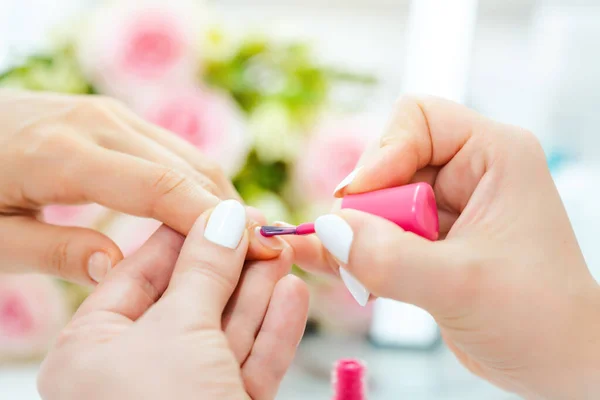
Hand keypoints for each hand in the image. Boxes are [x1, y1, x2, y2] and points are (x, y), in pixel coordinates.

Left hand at [0, 90, 280, 284]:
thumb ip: (51, 252)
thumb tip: (114, 268)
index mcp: (64, 154)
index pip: (161, 187)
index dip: (212, 221)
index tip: (255, 249)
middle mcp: (98, 124)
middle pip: (189, 169)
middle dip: (231, 213)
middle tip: (265, 253)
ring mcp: (110, 116)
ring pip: (188, 157)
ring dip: (219, 199)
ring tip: (243, 241)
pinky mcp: (114, 119)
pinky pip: (171, 151)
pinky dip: (198, 184)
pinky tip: (205, 215)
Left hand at [37, 200, 308, 399]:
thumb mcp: (180, 331)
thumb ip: (204, 271)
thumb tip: (225, 215)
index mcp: (94, 350)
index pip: (141, 271)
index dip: (185, 233)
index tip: (223, 205)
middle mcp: (135, 372)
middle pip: (191, 299)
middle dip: (231, 262)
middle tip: (264, 226)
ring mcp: (184, 394)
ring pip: (226, 330)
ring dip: (258, 290)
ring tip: (283, 251)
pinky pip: (250, 363)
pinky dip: (273, 328)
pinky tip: (290, 294)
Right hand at [289, 96, 599, 398]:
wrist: (553, 364)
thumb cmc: (538, 319)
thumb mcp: (460, 284)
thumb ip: (389, 257)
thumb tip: (325, 230)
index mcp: (493, 155)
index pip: (418, 119)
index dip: (381, 153)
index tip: (358, 198)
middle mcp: (467, 173)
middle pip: (388, 165)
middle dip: (369, 210)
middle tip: (362, 253)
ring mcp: (445, 209)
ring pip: (376, 202)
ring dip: (359, 238)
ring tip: (360, 280)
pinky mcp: (428, 241)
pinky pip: (377, 233)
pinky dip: (355, 252)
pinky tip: (333, 269)